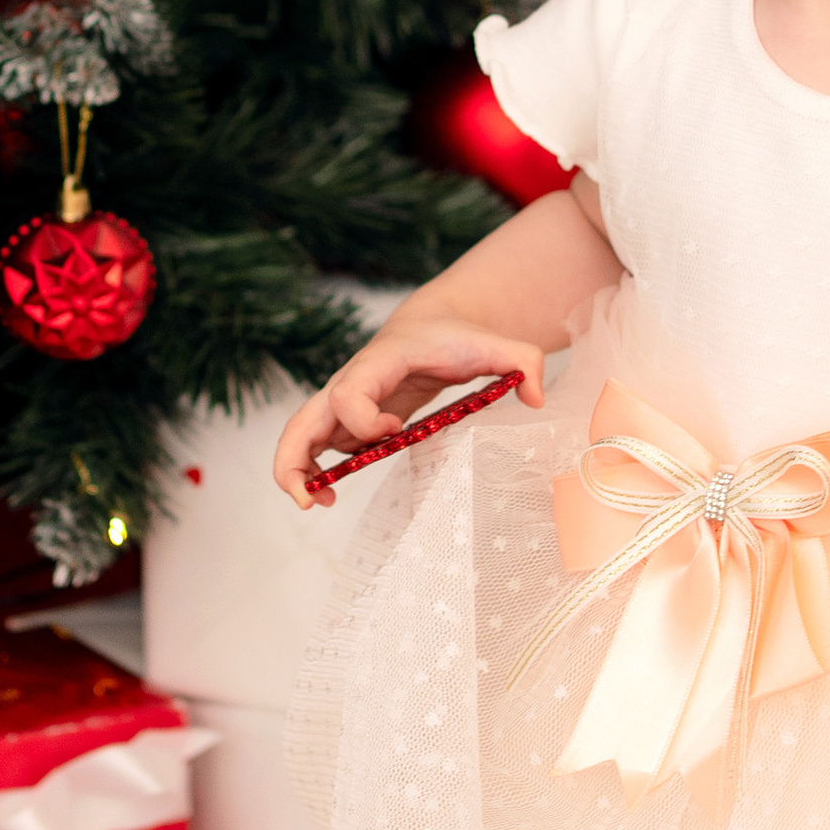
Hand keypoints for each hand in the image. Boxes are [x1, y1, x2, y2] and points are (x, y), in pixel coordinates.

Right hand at [273, 322, 545, 505]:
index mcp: (379, 362)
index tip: (396, 432)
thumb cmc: (460, 336)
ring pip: (300, 434)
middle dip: (294, 459)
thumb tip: (535, 399)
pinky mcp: (346, 418)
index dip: (365, 421)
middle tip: (310, 500)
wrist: (433, 325)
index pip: (348, 393)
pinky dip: (314, 470)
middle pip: (302, 418)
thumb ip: (524, 361)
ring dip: (298, 472)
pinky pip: (317, 445)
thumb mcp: (498, 344)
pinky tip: (332, 493)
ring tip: (319, 504)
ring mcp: (344, 400)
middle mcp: (351, 381)